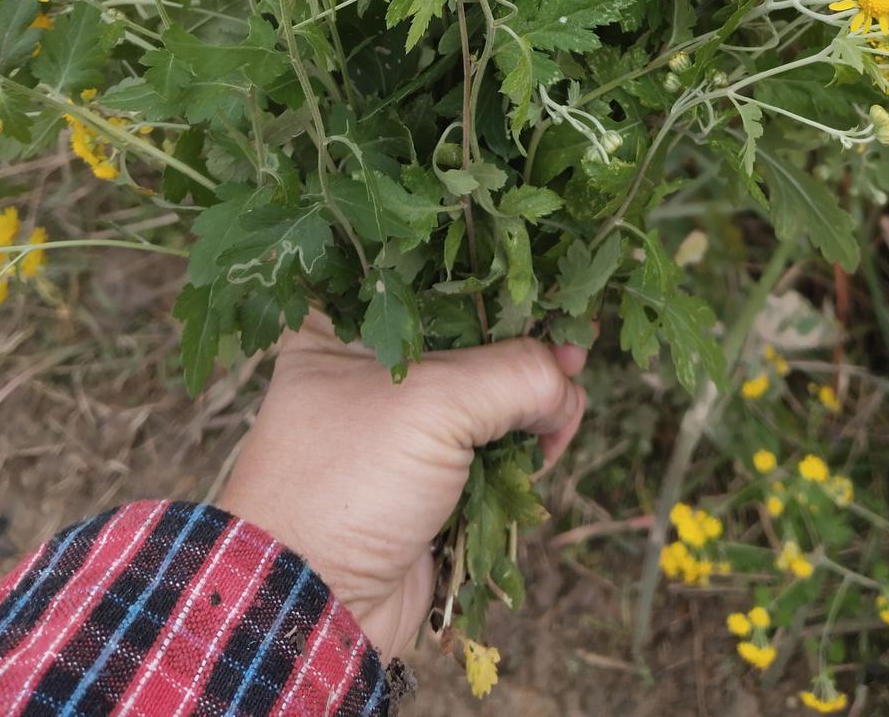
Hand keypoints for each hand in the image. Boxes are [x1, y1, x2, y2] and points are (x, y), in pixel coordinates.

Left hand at [217, 311, 586, 660]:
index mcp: (345, 326)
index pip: (436, 280)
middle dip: (527, 346)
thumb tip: (568, 380)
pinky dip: (526, 446)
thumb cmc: (347, 482)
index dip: (498, 285)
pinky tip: (550, 443)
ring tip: (562, 412)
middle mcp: (371, 366)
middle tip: (574, 351)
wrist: (314, 608)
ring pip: (489, 392)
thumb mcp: (433, 404)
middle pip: (472, 337)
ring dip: (534, 400)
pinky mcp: (428, 475)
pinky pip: (492, 444)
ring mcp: (401, 424)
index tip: (551, 291)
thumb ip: (515, 374)